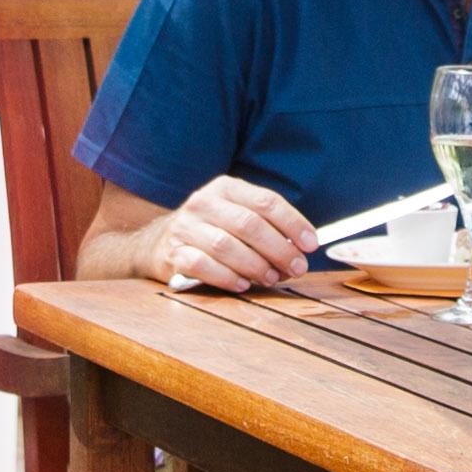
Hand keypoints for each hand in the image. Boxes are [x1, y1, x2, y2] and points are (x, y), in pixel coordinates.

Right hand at [154, 175, 316, 294]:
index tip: (311, 244)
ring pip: (226, 245)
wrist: (160, 243)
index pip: (266, 201)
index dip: (293, 223)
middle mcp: (203, 202)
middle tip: (297, 268)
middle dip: (279, 249)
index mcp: (225, 187)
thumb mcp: (236, 216)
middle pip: (249, 225)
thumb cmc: (212, 231)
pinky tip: (243, 284)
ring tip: (272, 278)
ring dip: (256, 266)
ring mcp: (185, 227)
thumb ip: (266, 226)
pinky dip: (227, 277)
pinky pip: (203, 266)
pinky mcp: (173, 253)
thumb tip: (301, 248)